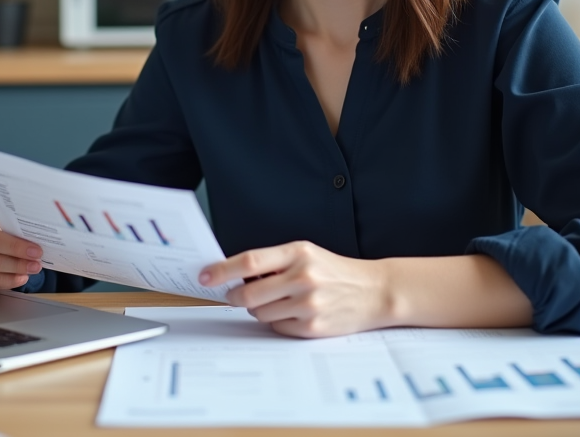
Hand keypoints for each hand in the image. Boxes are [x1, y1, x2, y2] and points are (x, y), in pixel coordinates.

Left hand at [199, 241, 391, 337]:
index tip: (205, 276)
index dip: (222, 271)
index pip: (249, 262)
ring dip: (257, 310)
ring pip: (260, 313)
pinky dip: (276, 321)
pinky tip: (291, 313)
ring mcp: (309, 304)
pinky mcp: (313, 327)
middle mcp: (303, 277)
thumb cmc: (334, 271)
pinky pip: (277, 327)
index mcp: (298, 252)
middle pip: (249, 294)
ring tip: (274, 302)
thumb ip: (274, 262)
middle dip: (234, 297)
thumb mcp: (306, 254)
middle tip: (231, 296)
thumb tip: (234, 276)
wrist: (374, 291)